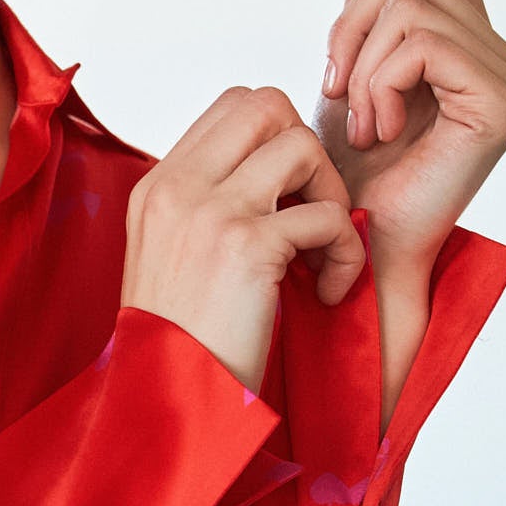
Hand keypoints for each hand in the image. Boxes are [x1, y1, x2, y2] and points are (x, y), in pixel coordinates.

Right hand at [122, 85, 364, 393]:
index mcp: (158, 186)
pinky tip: (329, 292)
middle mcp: (178, 187)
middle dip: (308, 154)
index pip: (233, 106)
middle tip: (312, 212)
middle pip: (267, 104)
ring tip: (323, 252)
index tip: (288, 198)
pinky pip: (329, 217)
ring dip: (332, 197)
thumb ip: (205, 209)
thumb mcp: (171, 259)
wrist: (164, 400)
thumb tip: (270, 182)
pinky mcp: (247, 247)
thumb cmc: (178, 345)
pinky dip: (348, 253)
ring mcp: (210, 211)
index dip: (278, 139)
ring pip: (302, 147)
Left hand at [312, 0, 505, 270]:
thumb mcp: (349, 79)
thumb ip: (368, 18)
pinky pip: (422, 43)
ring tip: (361, 121)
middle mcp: (502, 55)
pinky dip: (381, 82)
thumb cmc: (351, 177)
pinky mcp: (499, 100)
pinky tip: (380, 130)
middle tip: (334, 89)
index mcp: (472, 42)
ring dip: (360, 61)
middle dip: (350, 22)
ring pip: (409, 2)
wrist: (361, 250)